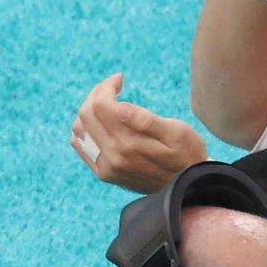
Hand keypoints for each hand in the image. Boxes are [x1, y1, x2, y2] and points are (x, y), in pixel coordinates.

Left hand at [71, 74, 208, 192]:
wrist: (187, 188)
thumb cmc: (187, 154)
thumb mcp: (177, 132)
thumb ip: (146, 120)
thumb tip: (120, 106)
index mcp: (128, 143)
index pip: (100, 105)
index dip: (107, 86)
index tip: (120, 78)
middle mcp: (112, 156)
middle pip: (86, 114)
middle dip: (97, 93)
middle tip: (113, 84)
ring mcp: (105, 167)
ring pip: (80, 129)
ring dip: (89, 109)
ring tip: (107, 100)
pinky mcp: (104, 173)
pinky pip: (82, 146)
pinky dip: (85, 128)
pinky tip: (100, 121)